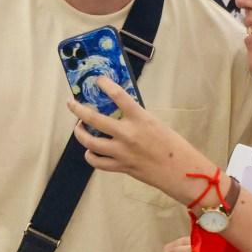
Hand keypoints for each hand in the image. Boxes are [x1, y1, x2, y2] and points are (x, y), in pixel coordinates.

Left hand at [68, 77, 216, 207]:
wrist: (180, 171)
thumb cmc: (173, 145)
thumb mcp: (155, 124)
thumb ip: (136, 118)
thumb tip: (118, 113)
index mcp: (140, 118)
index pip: (118, 95)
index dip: (105, 84)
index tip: (97, 80)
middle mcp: (127, 134)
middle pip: (93, 119)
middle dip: (77, 110)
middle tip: (71, 103)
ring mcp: (122, 152)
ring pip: (90, 143)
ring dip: (80, 134)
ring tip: (78, 128)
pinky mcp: (121, 167)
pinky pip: (98, 162)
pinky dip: (91, 156)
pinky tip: (90, 151)